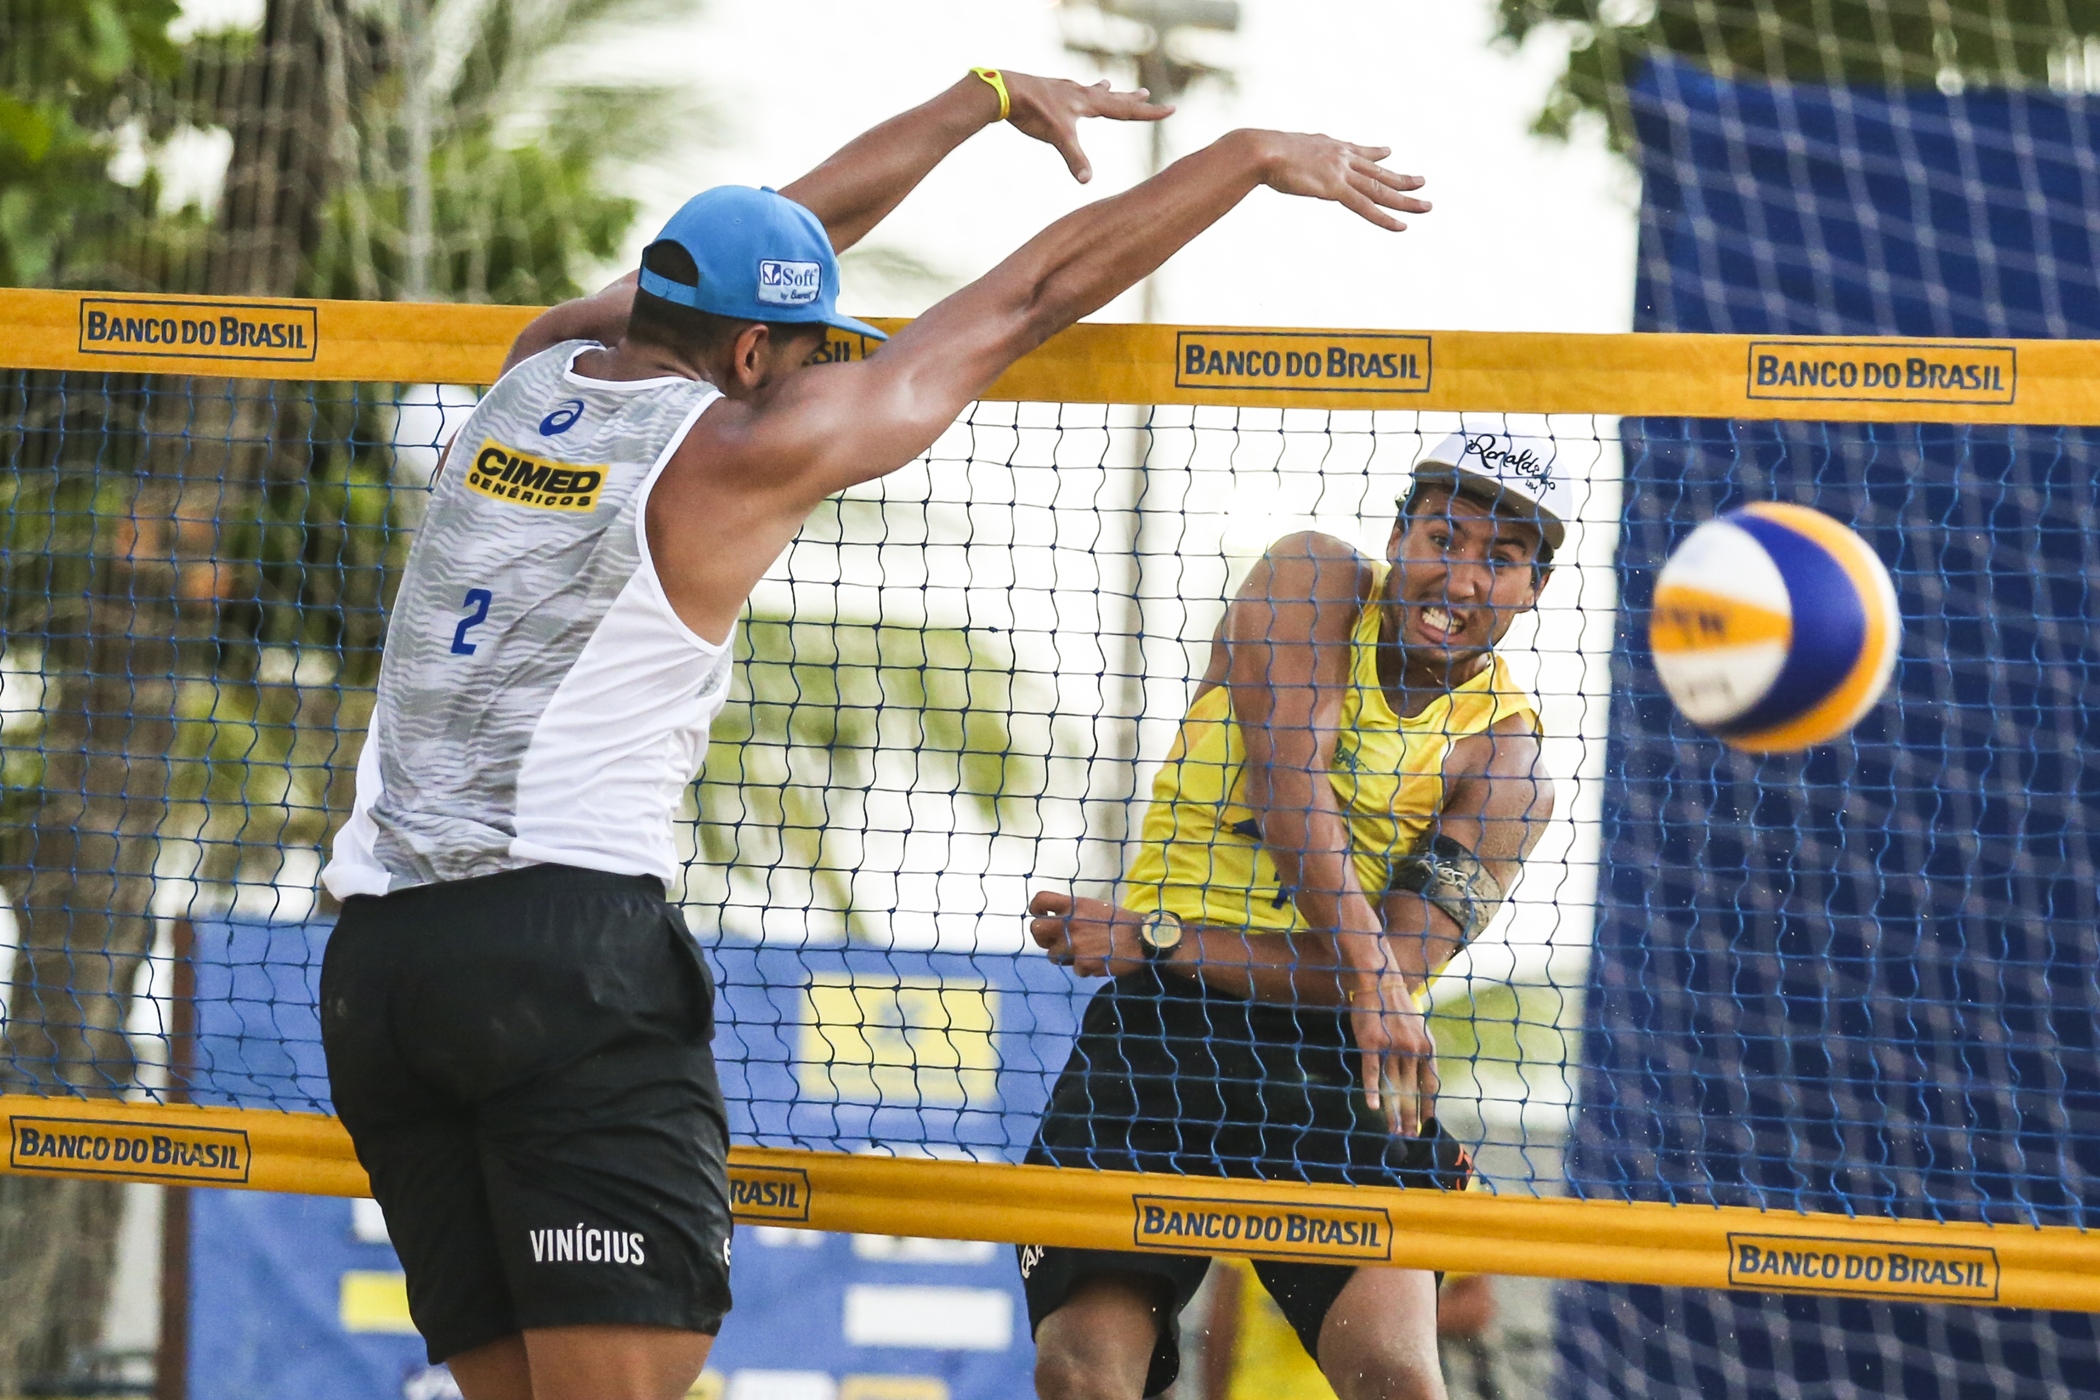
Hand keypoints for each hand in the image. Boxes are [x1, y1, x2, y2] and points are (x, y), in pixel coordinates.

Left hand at [1001, 73, 1173, 183]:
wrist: (1007, 90)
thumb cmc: (1034, 112)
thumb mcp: (1058, 137)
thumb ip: (1075, 158)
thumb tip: (1087, 181)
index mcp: (1089, 104)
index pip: (1126, 110)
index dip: (1149, 113)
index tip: (1171, 109)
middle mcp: (1081, 94)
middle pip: (1113, 98)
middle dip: (1132, 100)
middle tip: (1148, 94)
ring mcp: (1066, 91)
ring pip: (1091, 91)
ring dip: (1105, 92)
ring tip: (1112, 85)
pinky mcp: (1052, 91)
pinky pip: (1071, 91)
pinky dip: (1079, 91)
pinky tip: (1073, 89)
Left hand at [1028, 890, 1146, 976]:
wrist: (1144, 940)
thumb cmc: (1122, 922)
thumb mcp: (1096, 907)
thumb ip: (1075, 913)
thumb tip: (1058, 922)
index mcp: (1074, 905)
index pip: (1040, 900)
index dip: (1036, 909)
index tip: (1041, 915)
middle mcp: (1069, 923)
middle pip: (1037, 929)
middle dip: (1042, 938)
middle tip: (1052, 942)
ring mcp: (1074, 945)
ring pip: (1052, 955)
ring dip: (1064, 956)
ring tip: (1084, 953)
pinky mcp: (1082, 964)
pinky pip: (1074, 969)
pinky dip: (1084, 967)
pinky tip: (1098, 961)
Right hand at [1247, 131, 1430, 230]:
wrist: (1261, 150)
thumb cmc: (1260, 151)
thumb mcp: (1279, 149)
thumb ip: (1289, 153)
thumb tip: (1274, 152)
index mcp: (1329, 146)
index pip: (1357, 152)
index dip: (1375, 154)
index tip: (1388, 153)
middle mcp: (1342, 157)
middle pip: (1378, 172)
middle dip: (1401, 178)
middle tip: (1422, 182)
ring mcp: (1342, 173)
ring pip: (1381, 189)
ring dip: (1406, 199)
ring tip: (1427, 206)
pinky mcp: (1336, 189)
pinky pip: (1366, 207)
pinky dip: (1385, 218)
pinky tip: (1402, 226)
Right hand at [1348, 968, 1439, 1136]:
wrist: (1379, 981)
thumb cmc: (1396, 1005)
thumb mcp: (1417, 1027)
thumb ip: (1420, 1050)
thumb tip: (1422, 1073)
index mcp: (1426, 1047)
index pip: (1430, 1084)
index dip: (1428, 1106)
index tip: (1426, 1125)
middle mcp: (1413, 1050)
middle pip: (1412, 1091)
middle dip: (1411, 1117)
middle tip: (1409, 1137)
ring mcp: (1392, 1047)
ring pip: (1394, 1087)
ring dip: (1394, 1112)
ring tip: (1393, 1131)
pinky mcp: (1372, 1043)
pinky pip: (1373, 1072)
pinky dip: (1373, 1091)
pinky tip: (1373, 1107)